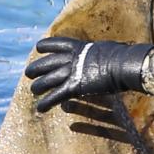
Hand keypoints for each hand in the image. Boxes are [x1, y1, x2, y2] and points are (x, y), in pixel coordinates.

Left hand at [23, 36, 149, 112]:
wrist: (124, 64)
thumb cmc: (122, 56)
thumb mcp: (107, 49)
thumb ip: (99, 52)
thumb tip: (108, 51)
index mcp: (79, 47)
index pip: (57, 44)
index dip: (46, 46)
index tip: (38, 48)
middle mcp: (72, 58)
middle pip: (47, 62)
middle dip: (36, 68)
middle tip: (29, 73)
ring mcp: (72, 72)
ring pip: (47, 80)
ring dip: (38, 86)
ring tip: (33, 91)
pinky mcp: (74, 87)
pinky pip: (56, 96)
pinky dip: (46, 103)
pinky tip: (40, 109)